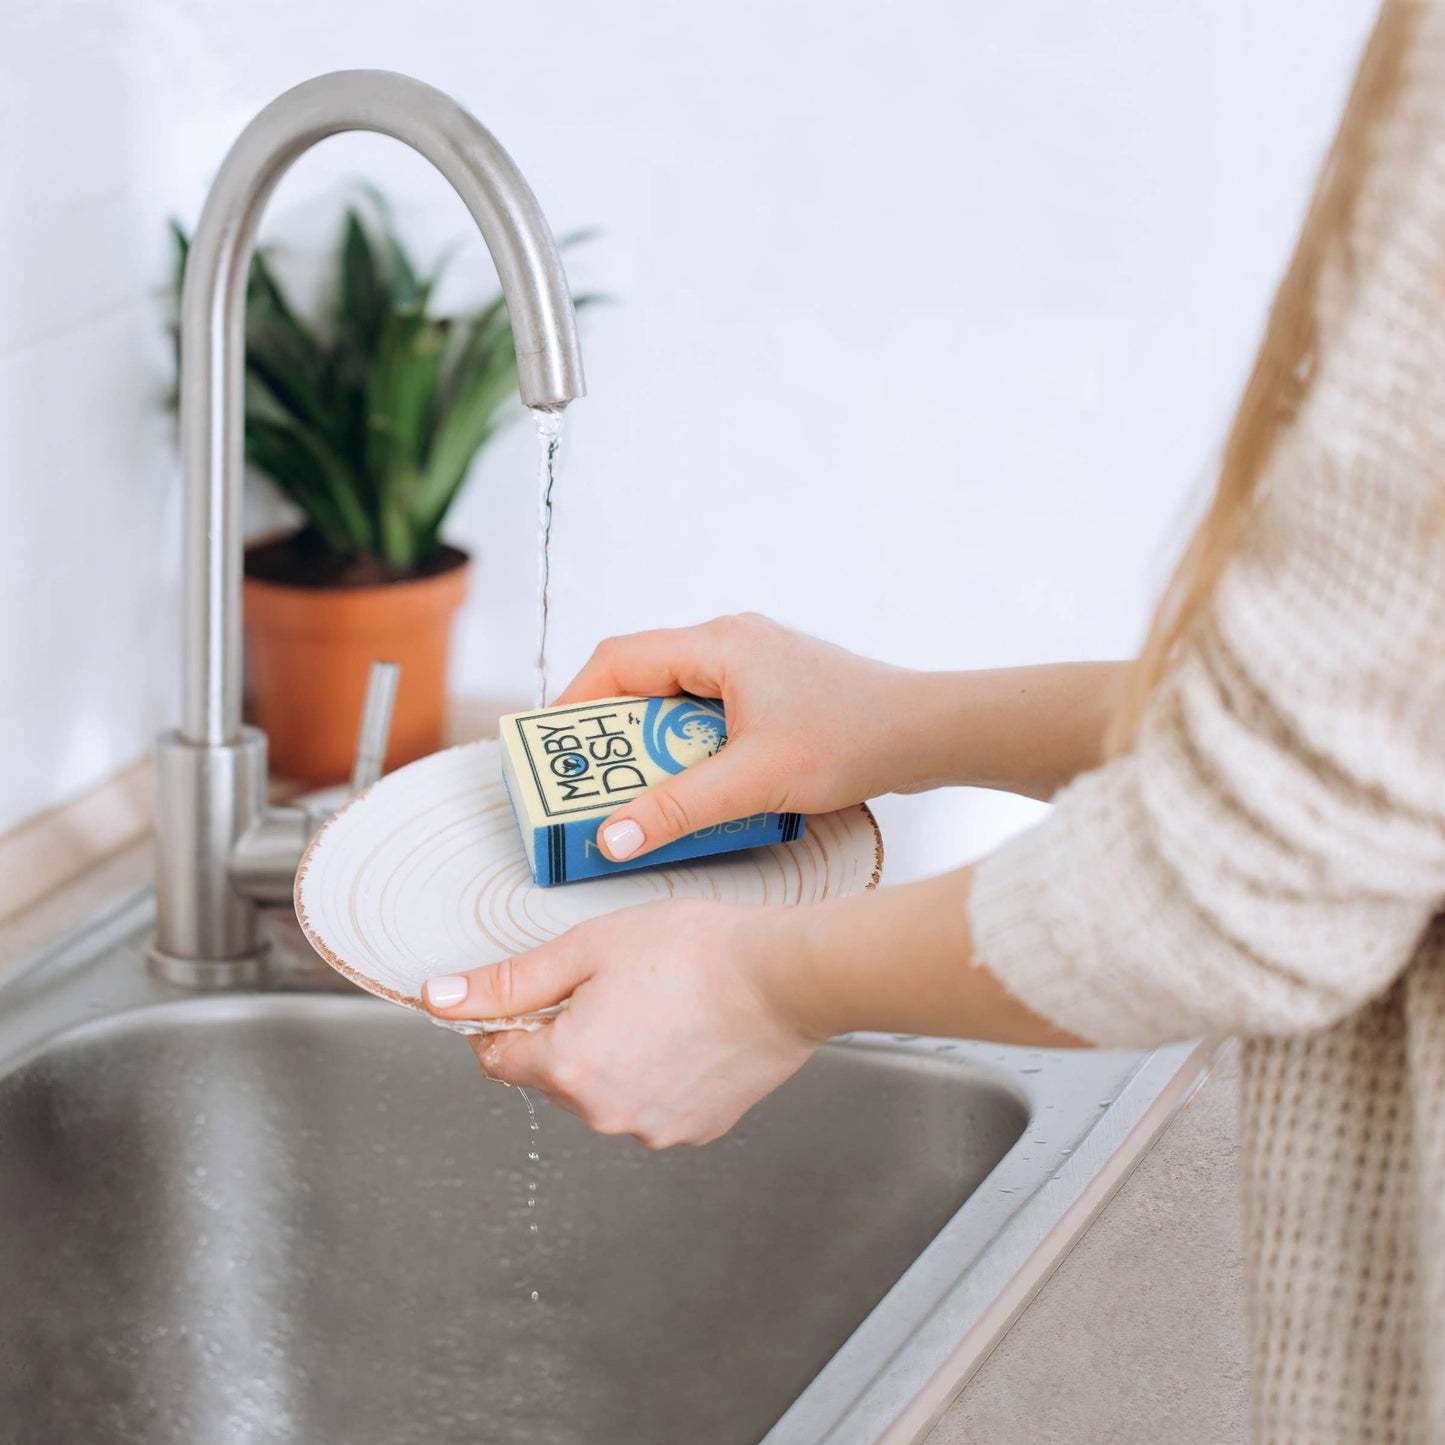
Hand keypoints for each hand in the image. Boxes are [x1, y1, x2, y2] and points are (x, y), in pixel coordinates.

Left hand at [421, 898, 821, 1147]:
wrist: (785, 975)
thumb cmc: (696, 951)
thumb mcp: (588, 948)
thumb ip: (509, 981)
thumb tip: (440, 998)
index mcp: (568, 1067)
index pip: (496, 1057)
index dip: (507, 1019)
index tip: (537, 990)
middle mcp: (604, 1113)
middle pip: (551, 1076)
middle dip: (565, 1033)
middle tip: (613, 983)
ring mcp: (652, 1130)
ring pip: (601, 1092)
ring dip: (610, 1055)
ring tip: (657, 1004)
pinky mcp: (694, 1131)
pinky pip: (649, 1103)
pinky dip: (654, 1072)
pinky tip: (683, 1032)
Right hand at [555, 613, 918, 861]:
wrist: (931, 731)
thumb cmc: (854, 736)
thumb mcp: (754, 781)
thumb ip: (678, 809)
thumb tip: (613, 837)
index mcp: (719, 644)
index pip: (620, 659)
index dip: (576, 700)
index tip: (553, 745)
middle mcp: (733, 643)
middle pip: (646, 680)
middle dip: (615, 732)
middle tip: (592, 779)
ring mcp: (757, 666)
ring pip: (680, 701)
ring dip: (657, 745)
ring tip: (643, 792)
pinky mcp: (776, 692)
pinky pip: (712, 715)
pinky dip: (692, 748)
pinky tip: (700, 787)